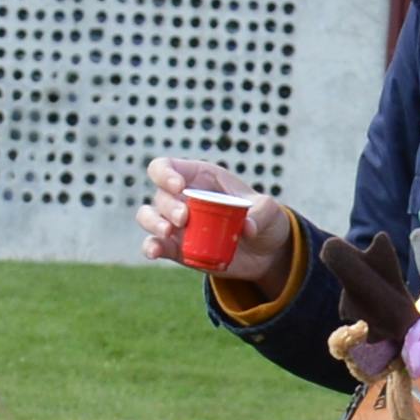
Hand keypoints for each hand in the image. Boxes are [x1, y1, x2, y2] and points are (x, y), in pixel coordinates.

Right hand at [141, 155, 293, 283]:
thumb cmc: (265, 220)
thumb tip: (247, 228)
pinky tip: (154, 253)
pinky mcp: (177, 248)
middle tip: (186, 219)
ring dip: (154, 223)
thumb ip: (261, 214)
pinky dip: (151, 247)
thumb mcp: (271, 212)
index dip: (165, 173)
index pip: (167, 166)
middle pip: (160, 195)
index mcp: (200, 178)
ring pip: (148, 216)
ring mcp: (177, 224)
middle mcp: (183, 198)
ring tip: (169, 231)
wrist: (265, 253)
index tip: (179, 186)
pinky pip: (155, 244)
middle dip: (168, 206)